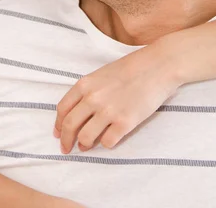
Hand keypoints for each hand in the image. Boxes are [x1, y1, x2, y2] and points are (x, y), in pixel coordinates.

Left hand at [54, 39, 180, 153]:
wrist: (157, 66)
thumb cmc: (131, 68)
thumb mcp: (101, 74)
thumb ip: (88, 91)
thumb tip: (78, 112)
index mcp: (85, 84)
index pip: (62, 109)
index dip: (58, 124)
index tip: (58, 133)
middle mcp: (93, 98)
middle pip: (70, 126)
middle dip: (66, 141)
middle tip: (67, 148)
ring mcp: (108, 111)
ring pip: (85, 138)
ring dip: (84, 145)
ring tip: (86, 146)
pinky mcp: (125, 123)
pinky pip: (107, 142)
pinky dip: (105, 144)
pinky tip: (109, 139)